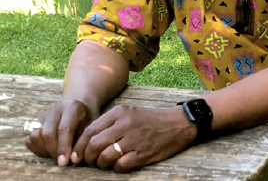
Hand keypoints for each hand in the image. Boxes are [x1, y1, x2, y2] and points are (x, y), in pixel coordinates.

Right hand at [25, 100, 97, 165]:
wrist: (76, 107)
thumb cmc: (84, 120)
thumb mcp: (88, 127)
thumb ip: (81, 141)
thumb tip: (73, 159)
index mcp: (72, 108)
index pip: (64, 128)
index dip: (63, 147)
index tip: (64, 161)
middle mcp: (56, 109)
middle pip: (48, 133)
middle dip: (53, 150)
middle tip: (60, 160)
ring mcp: (44, 115)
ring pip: (36, 135)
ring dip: (43, 150)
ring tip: (54, 154)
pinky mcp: (35, 122)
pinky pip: (29, 139)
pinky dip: (36, 148)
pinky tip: (47, 151)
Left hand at [71, 105, 196, 171]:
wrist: (176, 124)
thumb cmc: (149, 120)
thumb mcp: (128, 113)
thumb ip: (109, 124)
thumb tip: (86, 142)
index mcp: (119, 113)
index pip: (90, 131)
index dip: (79, 146)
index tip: (76, 156)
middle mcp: (124, 125)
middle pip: (94, 145)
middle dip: (88, 157)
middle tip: (90, 162)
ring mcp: (133, 139)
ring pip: (104, 157)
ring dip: (101, 164)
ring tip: (105, 163)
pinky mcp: (142, 153)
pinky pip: (120, 166)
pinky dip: (116, 168)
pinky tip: (121, 164)